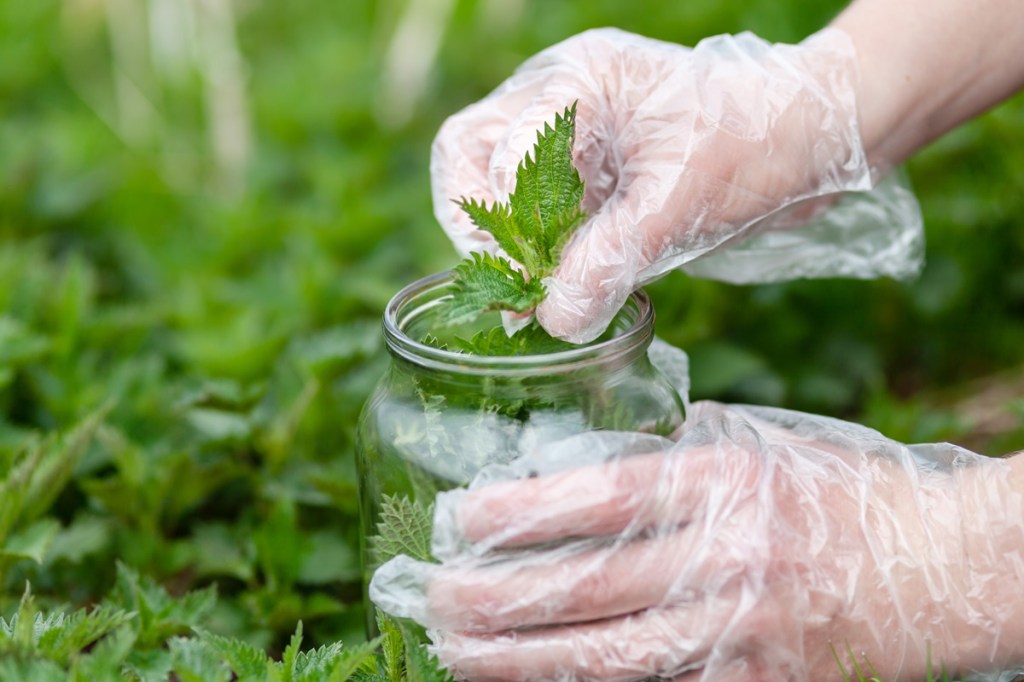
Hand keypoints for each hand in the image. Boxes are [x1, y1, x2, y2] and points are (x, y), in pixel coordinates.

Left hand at [371, 401, 1023, 680]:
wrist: (934, 567)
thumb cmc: (835, 493)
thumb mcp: (753, 448)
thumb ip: (668, 462)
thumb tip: (570, 474)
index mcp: (722, 482)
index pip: (599, 499)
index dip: (520, 513)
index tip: (459, 517)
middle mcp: (727, 558)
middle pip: (587, 588)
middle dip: (495, 598)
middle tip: (431, 597)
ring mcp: (742, 631)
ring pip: (607, 658)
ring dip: (519, 659)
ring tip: (455, 649)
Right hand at [432, 28, 883, 342]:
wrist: (812, 140)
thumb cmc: (757, 142)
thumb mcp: (684, 203)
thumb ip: (614, 258)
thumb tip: (554, 319)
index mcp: (577, 84)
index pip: (487, 145)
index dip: (495, 212)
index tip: (530, 266)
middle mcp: (558, 103)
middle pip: (467, 157)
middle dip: (480, 224)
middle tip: (516, 279)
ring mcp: (570, 140)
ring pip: (494, 189)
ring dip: (509, 245)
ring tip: (537, 294)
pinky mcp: (589, 178)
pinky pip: (537, 216)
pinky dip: (541, 255)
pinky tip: (564, 289)